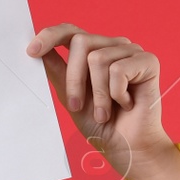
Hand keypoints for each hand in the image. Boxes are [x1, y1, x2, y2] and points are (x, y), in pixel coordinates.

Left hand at [26, 24, 179, 179]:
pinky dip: (116, 94)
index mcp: (93, 52)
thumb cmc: (102, 125)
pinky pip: (119, 70)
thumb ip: (58, 73)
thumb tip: (39, 52)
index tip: (31, 51)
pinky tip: (126, 104)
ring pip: (98, 58)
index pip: (70, 31)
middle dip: (74, 79)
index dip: (50, 36)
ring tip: (105, 112)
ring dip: (98, 95)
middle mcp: (112, 46)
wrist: (127, 147)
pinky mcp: (147, 61)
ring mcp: (131, 52)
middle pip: (80, 43)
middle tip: (78, 107)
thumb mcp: (71, 97)